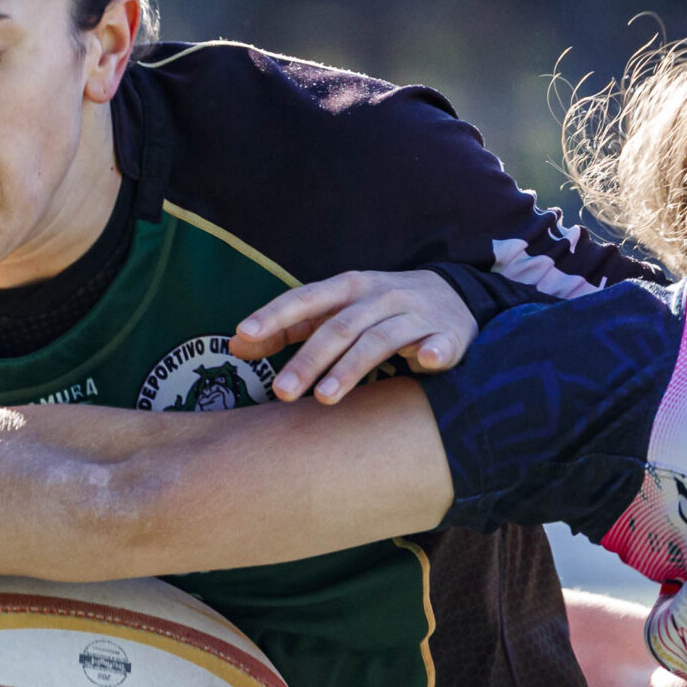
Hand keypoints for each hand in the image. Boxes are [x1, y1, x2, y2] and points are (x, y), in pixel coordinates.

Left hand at [231, 269, 477, 403]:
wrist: (451, 296)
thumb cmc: (378, 309)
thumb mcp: (335, 310)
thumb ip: (289, 327)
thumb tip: (235, 345)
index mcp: (349, 287)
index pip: (306, 298)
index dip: (275, 316)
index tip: (244, 336)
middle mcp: (380, 296)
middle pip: (339, 327)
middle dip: (308, 360)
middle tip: (281, 392)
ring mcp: (414, 315)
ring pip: (379, 340)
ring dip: (352, 368)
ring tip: (325, 398)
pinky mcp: (446, 334)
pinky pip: (439, 344)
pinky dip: (433, 351)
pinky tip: (424, 362)